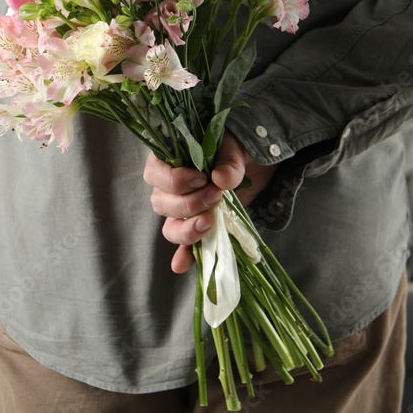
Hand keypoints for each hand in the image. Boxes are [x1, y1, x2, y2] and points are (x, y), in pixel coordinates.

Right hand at [144, 131, 276, 272]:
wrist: (256, 164)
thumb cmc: (237, 149)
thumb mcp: (235, 148)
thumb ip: (229, 161)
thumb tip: (221, 178)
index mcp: (170, 160)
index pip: (156, 174)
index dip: (174, 181)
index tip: (202, 179)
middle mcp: (169, 188)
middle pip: (161, 204)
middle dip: (187, 205)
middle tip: (214, 197)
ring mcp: (182, 210)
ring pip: (170, 226)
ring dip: (187, 229)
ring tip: (209, 223)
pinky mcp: (197, 226)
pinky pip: (184, 246)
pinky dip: (184, 256)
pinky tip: (182, 265)